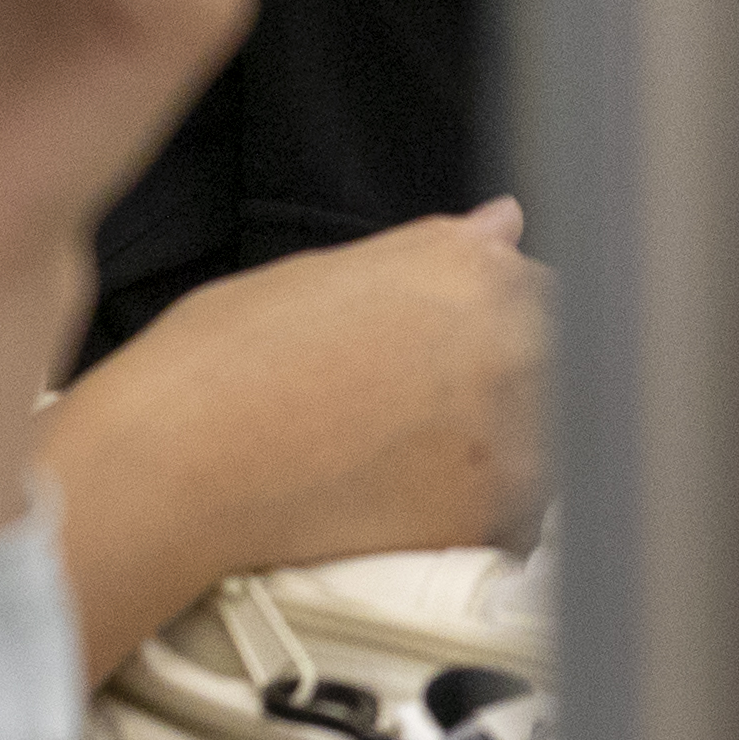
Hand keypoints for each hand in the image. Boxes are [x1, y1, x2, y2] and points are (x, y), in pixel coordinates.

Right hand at [72, 200, 554, 578]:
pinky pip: (522, 513)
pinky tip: (420, 503)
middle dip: (517, 378)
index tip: (465, 348)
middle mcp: (512, 342)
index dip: (504, 320)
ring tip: (417, 456)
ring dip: (515, 443)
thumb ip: (436, 251)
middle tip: (431, 408)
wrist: (174, 471)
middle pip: (563, 358)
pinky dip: (489, 511)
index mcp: (474, 268)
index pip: (545, 289)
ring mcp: (511, 432)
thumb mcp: (322, 275)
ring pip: (555, 435)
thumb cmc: (222, 363)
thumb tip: (507, 223)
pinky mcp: (492, 516)